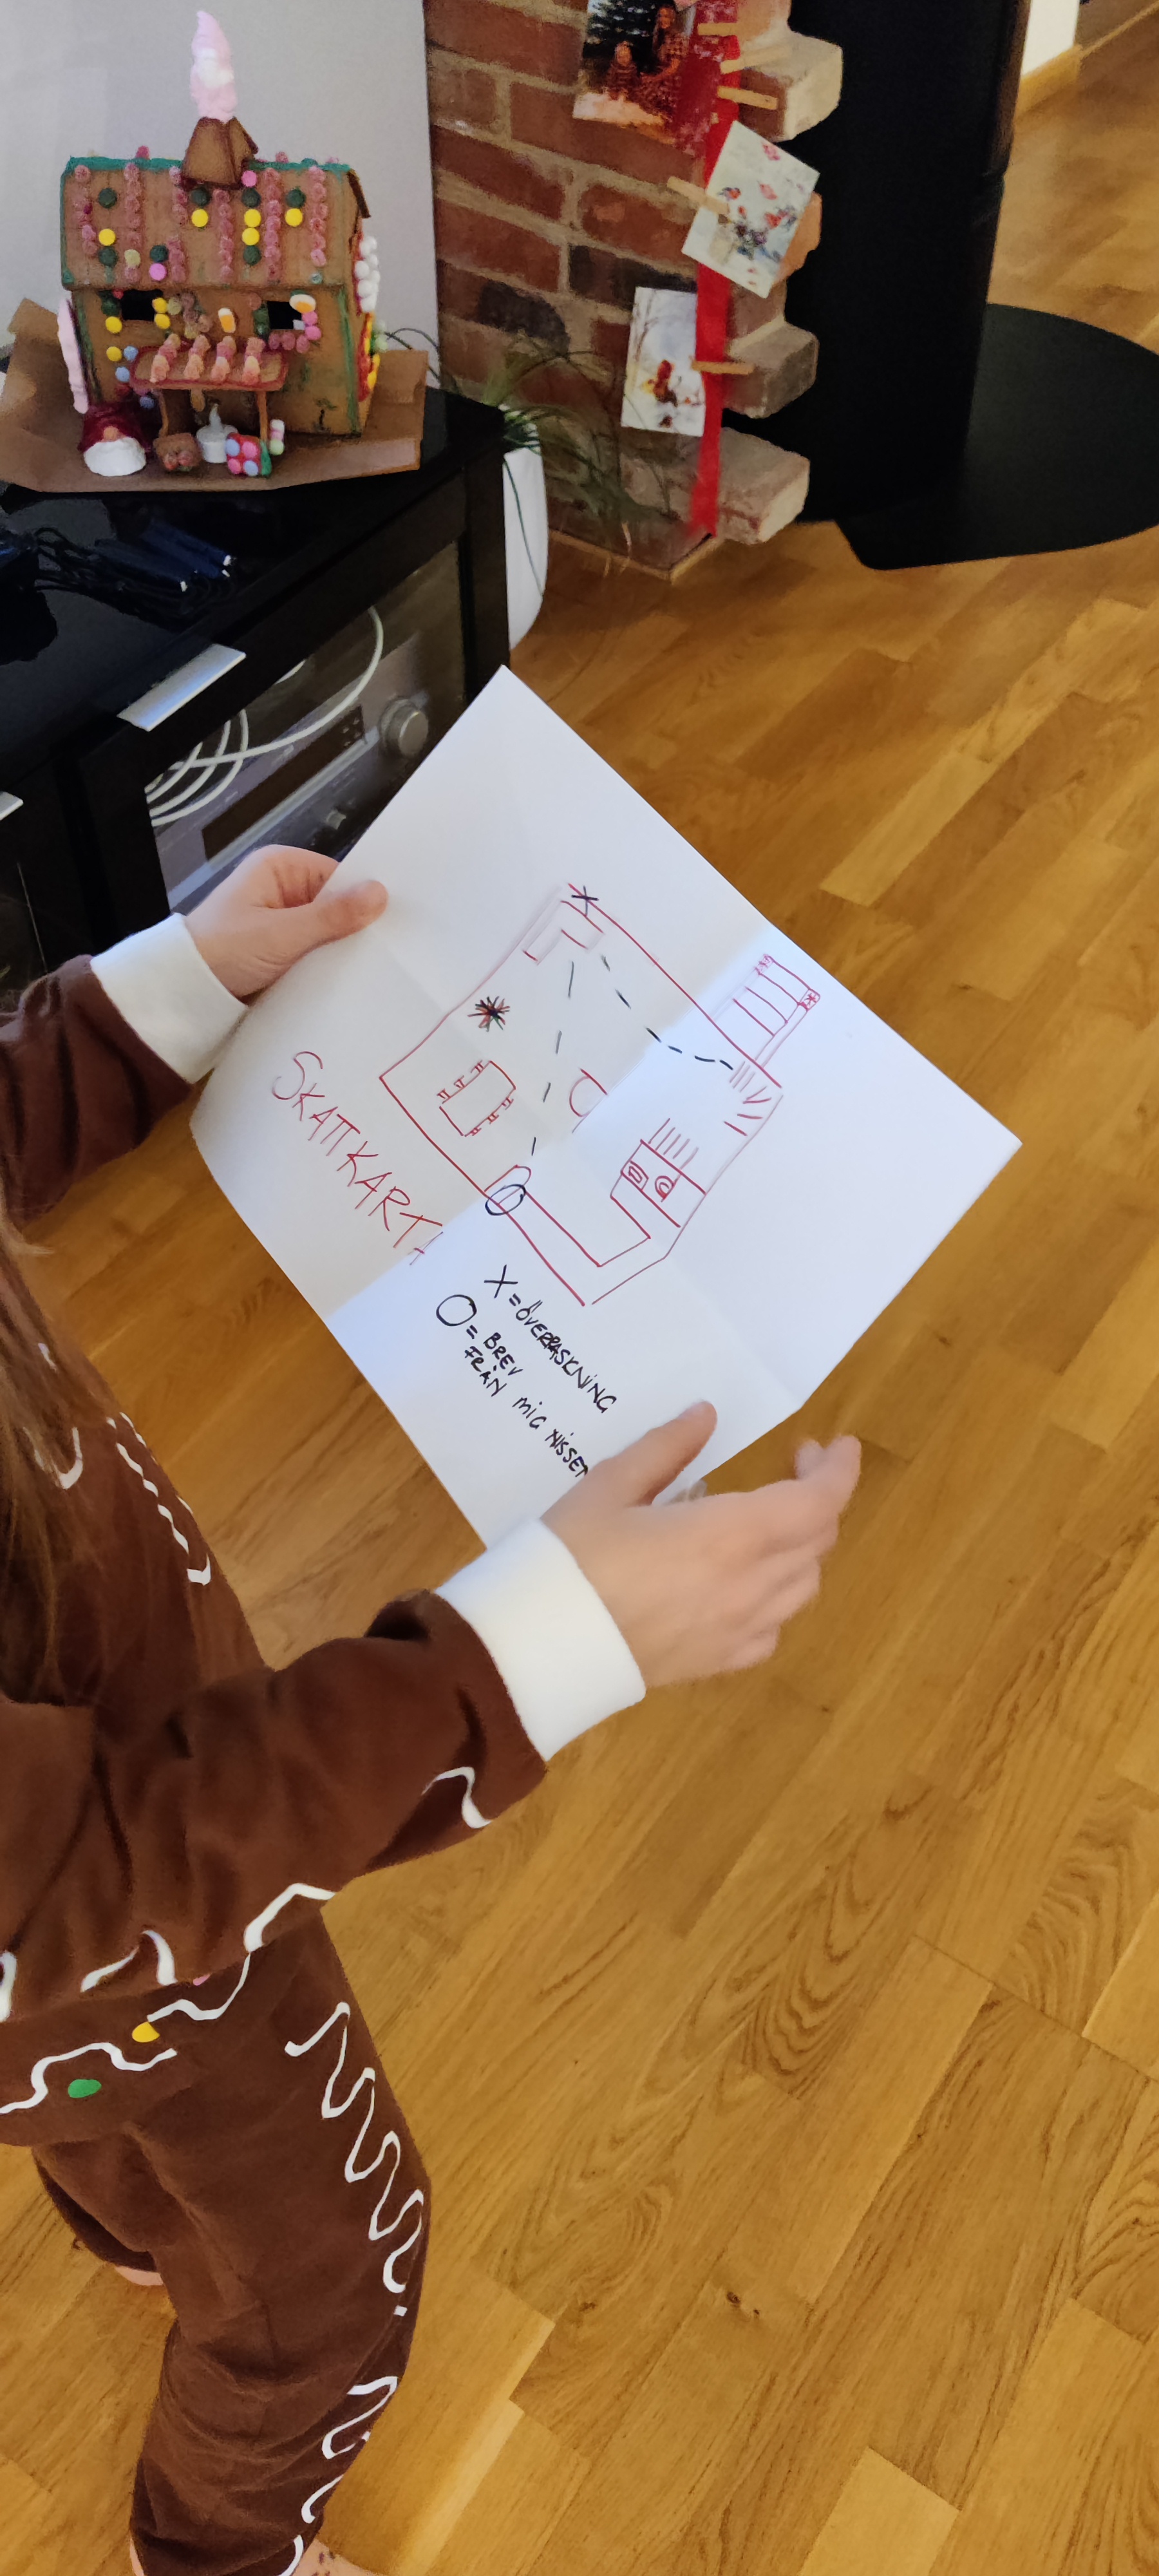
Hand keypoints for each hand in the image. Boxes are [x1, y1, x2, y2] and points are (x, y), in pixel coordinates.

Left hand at [187, 844, 386, 999]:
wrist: (183, 993)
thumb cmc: (225, 951)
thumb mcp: (281, 934)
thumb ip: (332, 916)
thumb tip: (381, 893)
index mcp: (279, 867)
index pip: (338, 876)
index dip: (365, 898)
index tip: (398, 922)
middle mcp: (282, 888)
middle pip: (335, 905)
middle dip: (355, 928)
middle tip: (395, 951)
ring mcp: (280, 921)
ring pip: (326, 932)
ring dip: (341, 951)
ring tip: (379, 969)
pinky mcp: (279, 951)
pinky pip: (313, 953)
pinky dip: (326, 965)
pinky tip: (352, 980)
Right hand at [544, 1404, 860, 1688]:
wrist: (537, 1648)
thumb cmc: (570, 1558)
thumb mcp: (610, 1486)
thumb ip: (666, 1449)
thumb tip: (705, 1416)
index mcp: (730, 1535)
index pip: (818, 1502)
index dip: (839, 1471)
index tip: (835, 1445)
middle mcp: (749, 1586)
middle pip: (818, 1541)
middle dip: (818, 1498)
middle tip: (790, 1467)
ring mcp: (738, 1630)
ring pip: (803, 1586)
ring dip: (802, 1546)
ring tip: (769, 1521)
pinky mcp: (718, 1663)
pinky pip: (773, 1628)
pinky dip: (777, 1596)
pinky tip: (746, 1582)